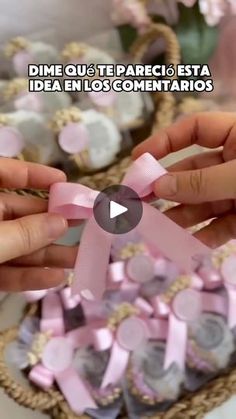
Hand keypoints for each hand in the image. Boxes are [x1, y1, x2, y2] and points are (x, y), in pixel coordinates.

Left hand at [0, 159, 76, 290]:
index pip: (3, 173)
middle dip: (51, 221)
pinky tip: (55, 278)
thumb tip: (61, 222)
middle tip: (84, 223)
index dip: (33, 175)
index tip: (63, 181)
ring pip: (17, 246)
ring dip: (47, 255)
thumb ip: (23, 234)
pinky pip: (6, 271)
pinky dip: (27, 276)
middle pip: (18, 214)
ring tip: (80, 259)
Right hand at [133, 112, 235, 247]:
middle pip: (192, 172)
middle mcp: (234, 163)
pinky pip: (220, 227)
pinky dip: (204, 237)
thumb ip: (201, 182)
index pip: (194, 129)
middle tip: (137, 202)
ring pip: (202, 203)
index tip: (137, 158)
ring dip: (179, 217)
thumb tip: (159, 187)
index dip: (164, 141)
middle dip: (165, 188)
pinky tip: (186, 247)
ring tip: (155, 230)